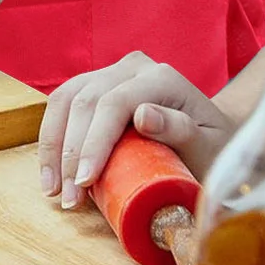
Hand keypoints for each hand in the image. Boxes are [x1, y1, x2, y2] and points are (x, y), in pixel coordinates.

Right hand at [38, 52, 237, 209]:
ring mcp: (109, 73)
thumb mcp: (209, 145)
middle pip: (84, 102)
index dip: (93, 143)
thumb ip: (181, 129)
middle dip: (68, 153)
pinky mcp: (94, 86)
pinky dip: (51, 138)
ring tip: (52, 188)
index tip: (84, 182)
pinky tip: (50, 169)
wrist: (211, 137)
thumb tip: (141, 116)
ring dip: (52, 146)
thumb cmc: (214, 147)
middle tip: (67, 197)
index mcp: (161, 78)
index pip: (114, 103)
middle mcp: (132, 68)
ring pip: (64, 100)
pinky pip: (61, 105)